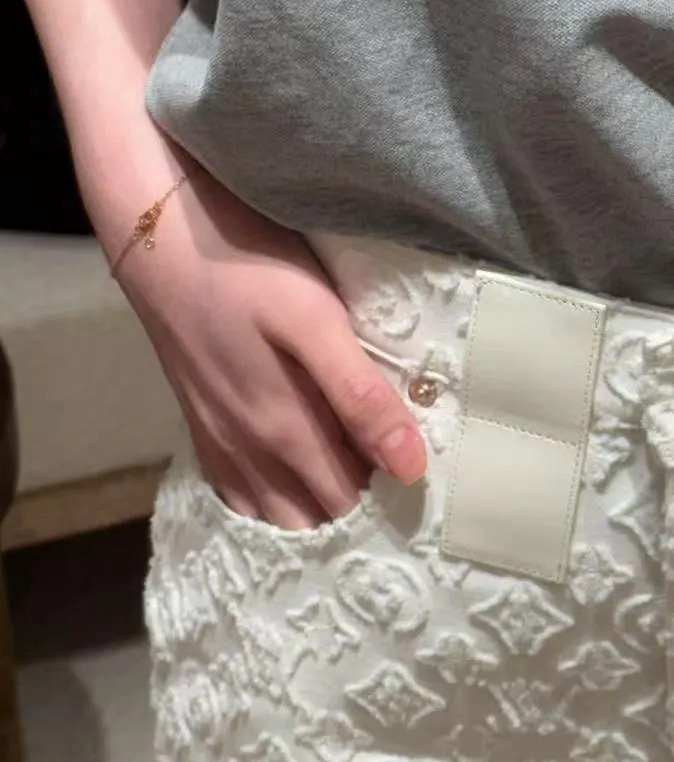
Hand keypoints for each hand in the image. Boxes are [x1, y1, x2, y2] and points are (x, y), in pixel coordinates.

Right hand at [106, 164, 427, 529]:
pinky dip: (275, 504)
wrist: (160, 242)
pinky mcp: (202, 429)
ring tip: (361, 485)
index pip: (350, 508)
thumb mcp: (315, 322)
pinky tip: (299, 480)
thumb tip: (411, 469)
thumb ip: (360, 396)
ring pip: (275, 516)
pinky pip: (241, 496)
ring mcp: (220, 445)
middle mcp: (250, 455)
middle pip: (315, 519)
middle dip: (360, 518)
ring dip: (317, 515)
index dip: (391, 507)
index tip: (426, 489)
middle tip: (404, 488)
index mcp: (286, 433)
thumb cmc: (249, 271)